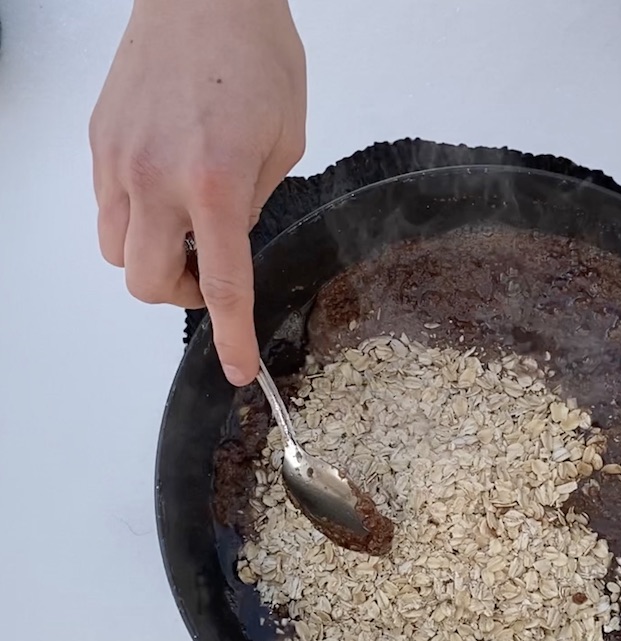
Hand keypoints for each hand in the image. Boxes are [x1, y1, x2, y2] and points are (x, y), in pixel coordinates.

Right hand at [90, 0, 305, 384]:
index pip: (221, 285)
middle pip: (144, 282)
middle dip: (180, 295)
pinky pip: (105, 206)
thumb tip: (230, 237)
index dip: (233, 336)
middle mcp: (155, 177)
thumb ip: (256, 202)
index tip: (241, 369)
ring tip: (187, 230)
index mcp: (215, 183)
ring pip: (114, 251)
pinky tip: (166, 191)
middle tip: (209, 273)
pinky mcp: (98, 140)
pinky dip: (134, 219)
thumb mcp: (286, 141)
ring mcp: (117, 159)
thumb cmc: (256, 55)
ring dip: (152, 259)